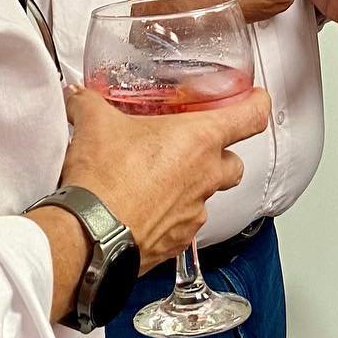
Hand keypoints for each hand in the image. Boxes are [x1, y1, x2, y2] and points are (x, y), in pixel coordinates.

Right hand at [57, 86, 271, 271]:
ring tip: (160, 179)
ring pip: (209, 196)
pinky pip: (185, 225)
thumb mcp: (95, 124)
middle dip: (221, 155)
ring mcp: (195, 212)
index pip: (250, 117)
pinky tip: (145, 208)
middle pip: (235, 163)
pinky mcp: (179, 241)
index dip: (257, 104)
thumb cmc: (104, 179)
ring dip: (192, 186)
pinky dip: (171, 216)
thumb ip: (90, 103)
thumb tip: (80, 97)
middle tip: (195, 146)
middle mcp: (206, 176)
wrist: (88, 234)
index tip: (255, 99)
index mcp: (199, 140)